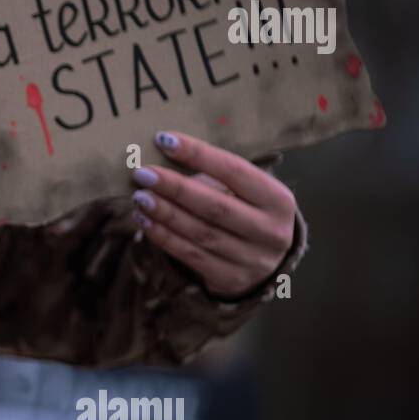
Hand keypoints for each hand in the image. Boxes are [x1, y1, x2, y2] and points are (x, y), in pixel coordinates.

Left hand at [129, 130, 295, 299]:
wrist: (263, 262)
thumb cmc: (246, 212)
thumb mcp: (245, 192)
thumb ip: (215, 176)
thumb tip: (164, 154)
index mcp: (279, 200)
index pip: (235, 171)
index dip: (198, 154)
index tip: (164, 140)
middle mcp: (272, 231)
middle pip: (216, 206)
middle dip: (175, 187)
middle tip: (142, 173)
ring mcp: (253, 260)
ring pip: (201, 233)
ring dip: (165, 213)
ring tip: (139, 197)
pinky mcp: (231, 279)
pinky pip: (191, 255)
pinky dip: (164, 236)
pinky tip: (144, 220)